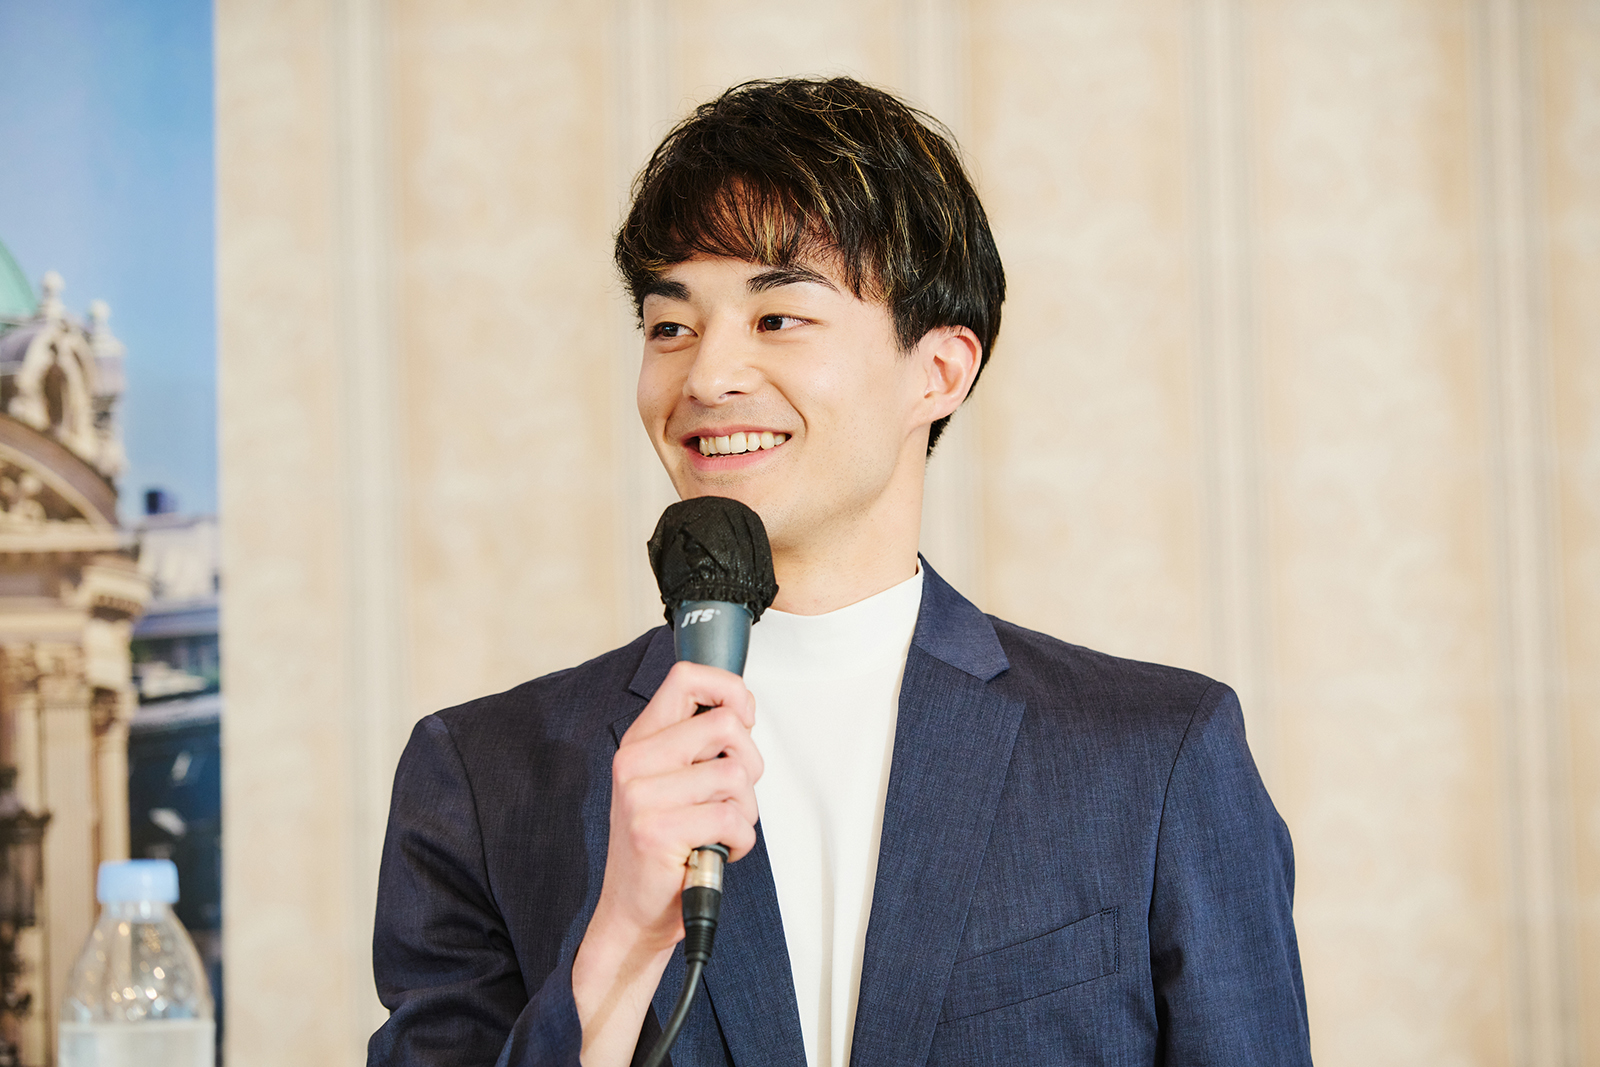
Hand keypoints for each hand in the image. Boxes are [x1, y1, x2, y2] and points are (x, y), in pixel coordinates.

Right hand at [573, 661, 761, 1063]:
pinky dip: (741, 841)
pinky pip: (732, 819)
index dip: (729, 689)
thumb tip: (741, 709)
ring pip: (735, 776)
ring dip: (746, 811)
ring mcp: (642, 797)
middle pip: (725, 725)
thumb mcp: (671, 784)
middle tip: (734, 795)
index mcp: (640, 742)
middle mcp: (635, 763)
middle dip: (750, 764)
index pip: (685, 679)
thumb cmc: (663, 848)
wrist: (634, 915)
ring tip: (722, 830)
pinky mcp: (657, 831)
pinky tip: (718, 850)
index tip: (744, 717)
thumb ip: (697, 745)